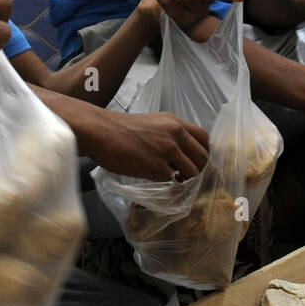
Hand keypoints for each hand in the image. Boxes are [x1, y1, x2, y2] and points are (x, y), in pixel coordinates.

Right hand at [91, 110, 210, 182]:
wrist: (100, 131)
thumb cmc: (121, 129)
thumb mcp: (153, 123)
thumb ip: (170, 134)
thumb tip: (182, 152)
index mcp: (175, 122)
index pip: (204, 139)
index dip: (203, 152)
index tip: (196, 160)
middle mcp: (175, 134)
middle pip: (202, 158)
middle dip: (198, 169)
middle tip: (186, 174)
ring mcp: (167, 151)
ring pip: (192, 172)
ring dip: (185, 178)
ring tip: (173, 178)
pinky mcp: (156, 167)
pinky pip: (173, 180)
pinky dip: (169, 183)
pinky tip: (158, 179)